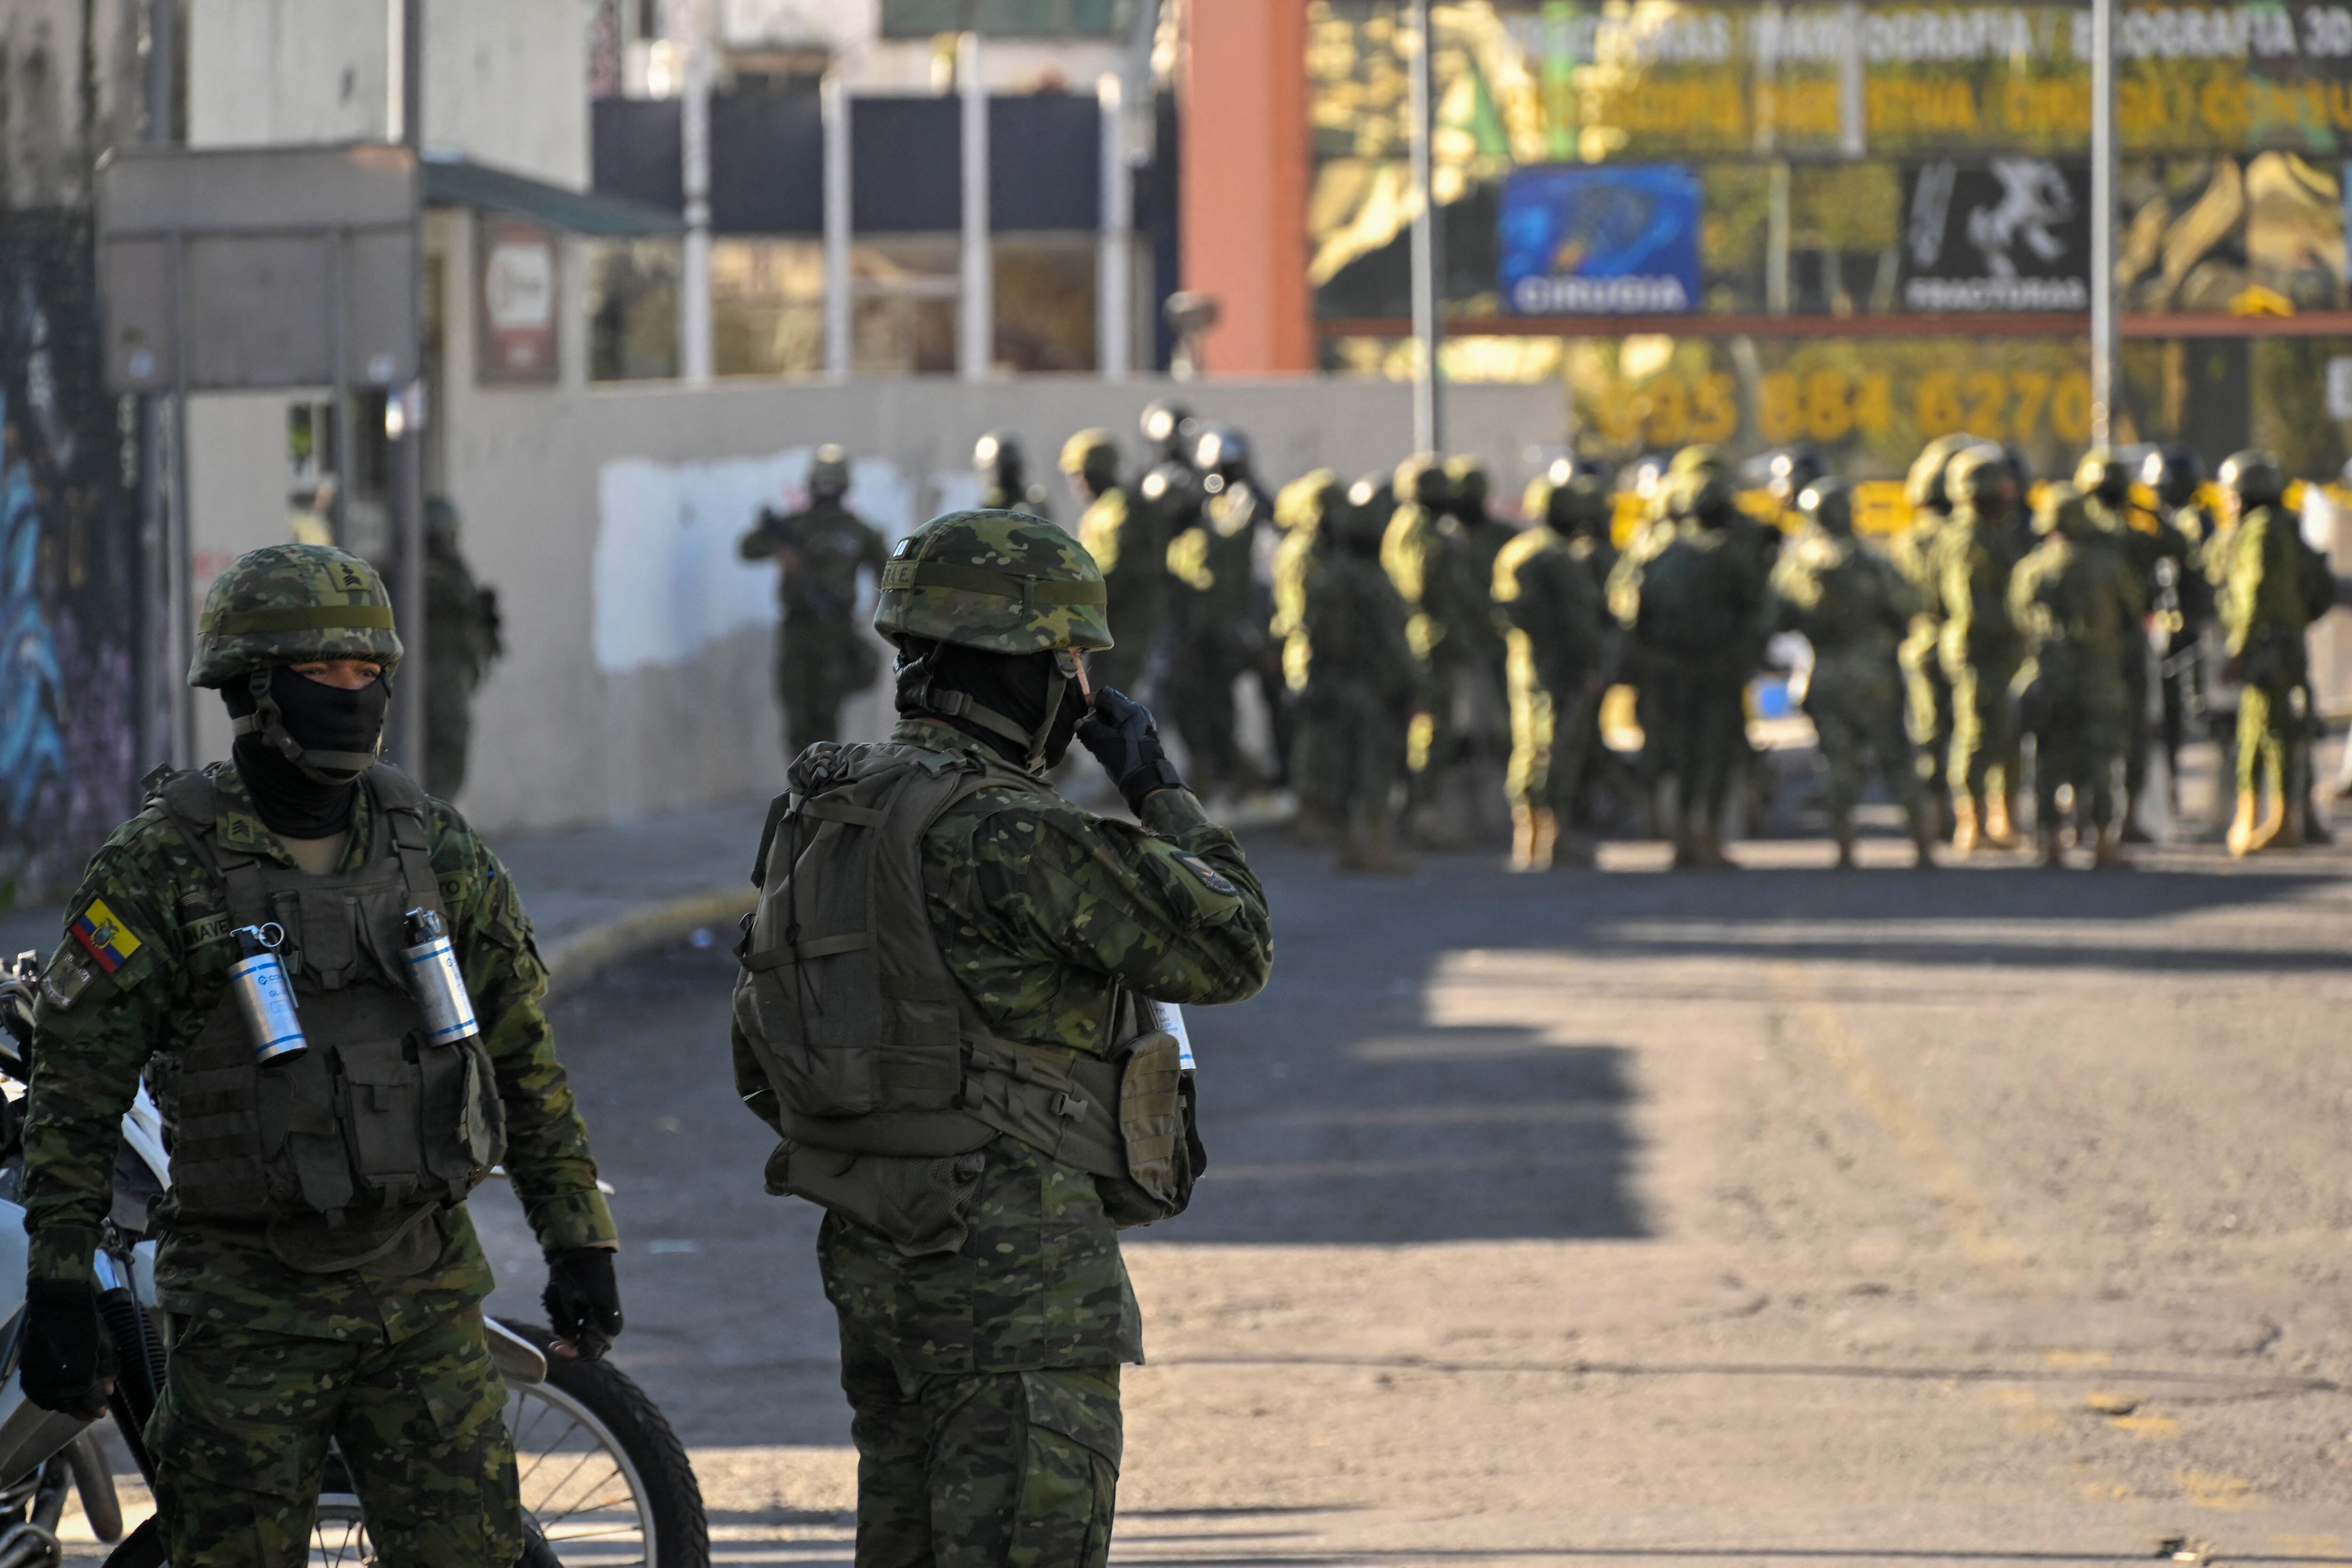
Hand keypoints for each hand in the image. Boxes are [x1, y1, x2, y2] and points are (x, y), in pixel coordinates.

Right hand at [19, 1280, 112, 1417]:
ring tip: (78, 1405)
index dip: (97, 1407)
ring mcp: (40, 1380)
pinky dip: (50, 1400)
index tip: (103, 1413)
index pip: (90, 1401)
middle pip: (71, 1406)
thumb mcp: (105, 1345)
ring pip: (54, 1403)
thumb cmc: (87, 1322)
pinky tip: (60, 1397)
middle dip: (83, 1410)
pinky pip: (39, 1396)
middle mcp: (58, 1384)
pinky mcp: (28, 1375)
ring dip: (67, 1406)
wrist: (56, 1306)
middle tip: (92, 1413)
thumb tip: (110, 1391)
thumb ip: (108, 1370)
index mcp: (81, 1376)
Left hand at [543, 1248, 622, 1361]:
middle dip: (575, 1350)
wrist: (586, 1251)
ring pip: (596, 1343)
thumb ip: (566, 1326)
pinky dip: (583, 1333)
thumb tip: (568, 1342)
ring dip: (579, 1342)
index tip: (554, 1346)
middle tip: (555, 1343)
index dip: (570, 1354)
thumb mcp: (564, 1300)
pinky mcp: (607, 1313)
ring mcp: (611, 1318)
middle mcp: (612, 1323)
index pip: (589, 1351)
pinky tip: (571, 1324)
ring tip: (561, 1335)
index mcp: (604, 1320)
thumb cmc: (573, 1274)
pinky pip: (596, 1332)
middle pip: (595, 1350)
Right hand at [1076, 688, 1186, 813]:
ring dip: (1103, 726)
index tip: (1080, 711)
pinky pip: (1124, 729)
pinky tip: (1106, 747)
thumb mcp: (1101, 742)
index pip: (1105, 695)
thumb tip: (1079, 722)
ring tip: (1093, 741)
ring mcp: (1143, 725)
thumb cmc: (1124, 759)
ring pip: (1117, 719)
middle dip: (1096, 716)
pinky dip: (1113, 733)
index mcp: (1129, 709)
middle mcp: (1138, 713)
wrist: (1147, 781)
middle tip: (1085, 730)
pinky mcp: (1144, 737)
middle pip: (1111, 706)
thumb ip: (1087, 729)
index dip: (1090, 700)